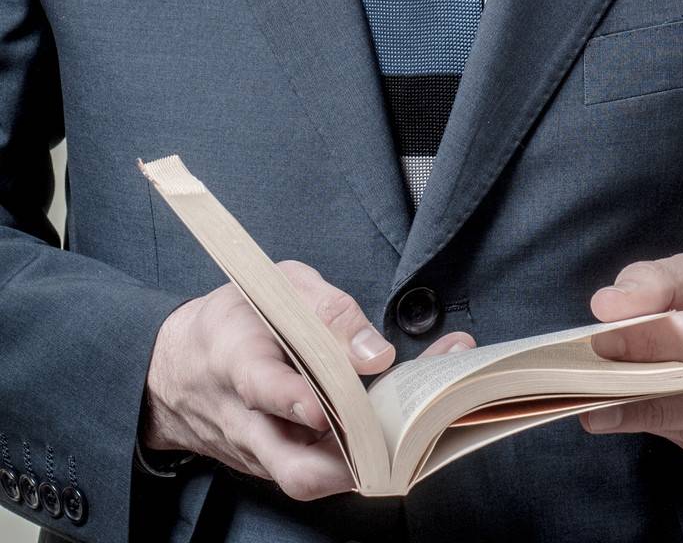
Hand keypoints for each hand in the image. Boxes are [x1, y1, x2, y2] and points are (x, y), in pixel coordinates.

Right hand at [141, 260, 474, 499]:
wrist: (181, 368)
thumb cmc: (238, 318)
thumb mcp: (278, 287)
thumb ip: (327, 311)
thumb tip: (377, 355)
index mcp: (236, 360)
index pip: (262, 387)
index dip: (294, 399)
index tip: (324, 405)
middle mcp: (247, 421)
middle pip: (294, 468)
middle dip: (353, 461)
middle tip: (400, 435)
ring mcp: (263, 454)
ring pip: (317, 478)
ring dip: (370, 460)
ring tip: (417, 424)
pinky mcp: (279, 466)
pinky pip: (322, 471)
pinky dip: (362, 456)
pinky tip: (400, 425)